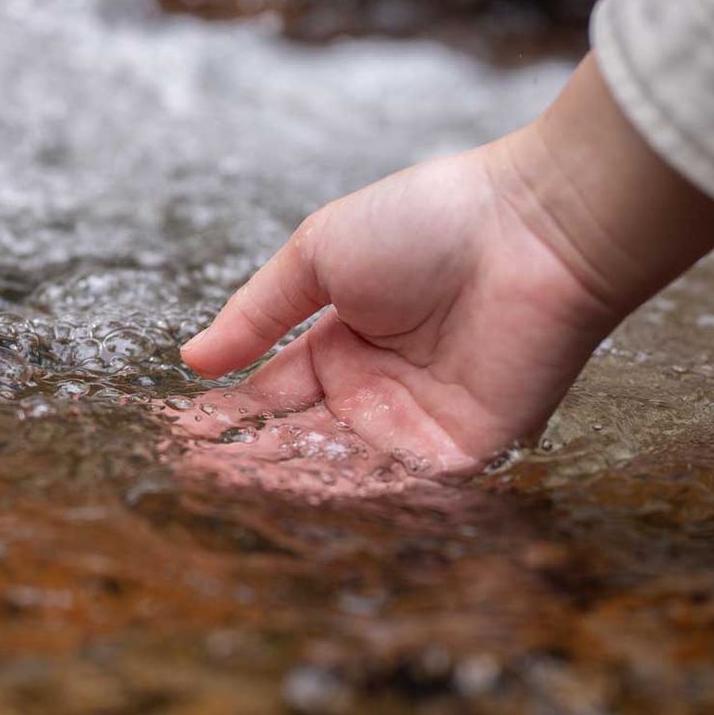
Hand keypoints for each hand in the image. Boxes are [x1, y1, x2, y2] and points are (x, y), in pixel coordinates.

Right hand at [175, 55, 713, 484]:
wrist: (532, 228)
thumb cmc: (428, 222)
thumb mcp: (320, 254)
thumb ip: (259, 313)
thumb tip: (195, 359)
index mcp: (346, 341)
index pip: (275, 394)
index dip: (229, 418)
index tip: (182, 438)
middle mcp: (380, 390)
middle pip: (302, 440)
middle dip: (250, 458)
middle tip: (196, 476)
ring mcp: (421, 425)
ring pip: (342, 469)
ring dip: (290, 478)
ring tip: (232, 486)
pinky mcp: (466, 452)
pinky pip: (400, 486)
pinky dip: (351, 492)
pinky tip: (299, 492)